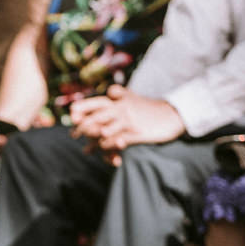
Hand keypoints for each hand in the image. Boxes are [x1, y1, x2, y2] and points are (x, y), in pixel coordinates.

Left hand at [69, 85, 184, 151]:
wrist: (172, 115)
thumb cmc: (149, 108)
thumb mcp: (135, 97)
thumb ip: (120, 94)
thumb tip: (110, 91)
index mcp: (120, 100)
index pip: (98, 102)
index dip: (84, 107)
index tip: (72, 113)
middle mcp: (122, 109)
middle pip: (96, 117)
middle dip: (83, 127)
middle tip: (74, 135)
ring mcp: (129, 121)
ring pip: (104, 131)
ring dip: (93, 141)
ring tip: (87, 150)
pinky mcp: (136, 134)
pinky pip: (117, 142)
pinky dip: (108, 149)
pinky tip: (104, 154)